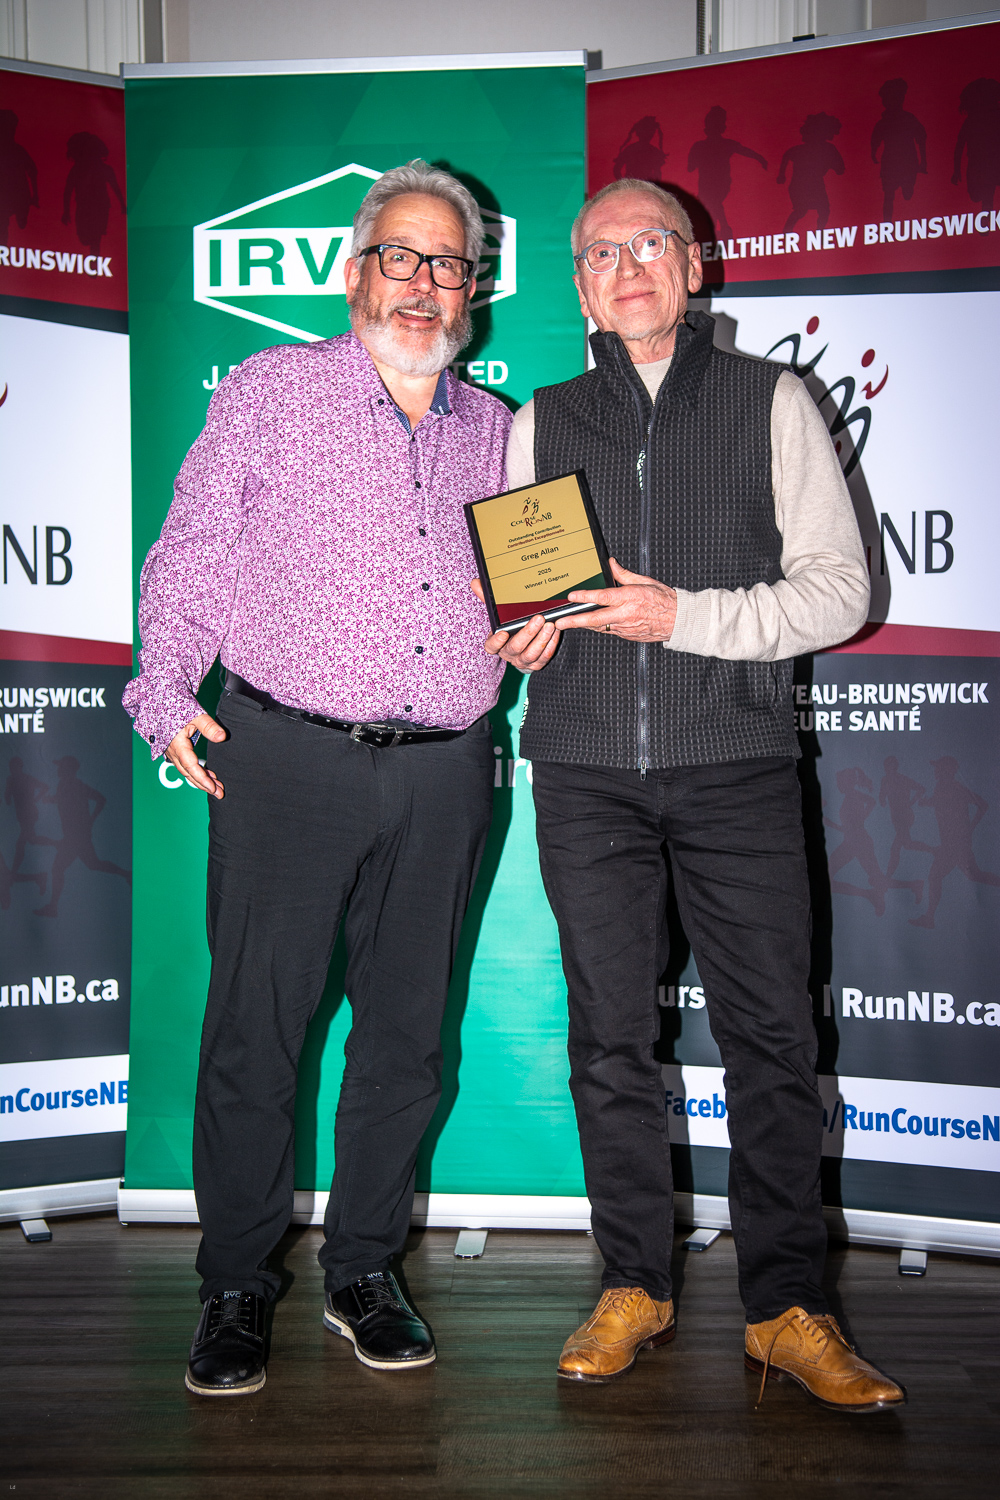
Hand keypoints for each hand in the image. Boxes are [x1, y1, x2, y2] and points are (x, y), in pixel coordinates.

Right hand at [165, 713, 226, 796]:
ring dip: (202, 780)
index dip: (202, 778)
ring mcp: (172, 752)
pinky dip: (198, 773)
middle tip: (220, 794)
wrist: (161, 701)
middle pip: (188, 773)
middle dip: (204, 785)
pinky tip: (209, 777)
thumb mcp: (196, 714)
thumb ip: (208, 726)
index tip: (213, 788)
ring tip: (218, 788)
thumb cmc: (178, 706)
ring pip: (187, 771)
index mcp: (176, 744)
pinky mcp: (175, 751)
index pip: (190, 766)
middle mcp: (172, 751)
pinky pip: (186, 766)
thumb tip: (222, 737)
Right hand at [471, 579, 559, 672]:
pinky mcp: (536, 664)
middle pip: (516, 647)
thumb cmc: (509, 629)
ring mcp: (523, 660)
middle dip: (528, 633)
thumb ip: (487, 600)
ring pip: (532, 653)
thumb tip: (476, 583)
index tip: (503, 633)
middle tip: (538, 619)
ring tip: (550, 625)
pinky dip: (551, 644)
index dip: (496, 642)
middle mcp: (509, 654)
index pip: (491, 646)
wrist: (523, 649)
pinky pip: (544, 657)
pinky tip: (556, 632)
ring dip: (542, 639)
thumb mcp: (499, 616)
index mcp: (497, 643)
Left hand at [556, 557, 676, 641]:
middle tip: (560, 622)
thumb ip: (624, 574)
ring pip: (599, 627)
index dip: (585, 597)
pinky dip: (598, 627)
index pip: (602, 597)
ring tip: (568, 623)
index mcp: (630, 598)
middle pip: (595, 619)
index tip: (572, 596)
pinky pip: (609, 631)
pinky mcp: (627, 635)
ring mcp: (626, 627)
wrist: (679, 621)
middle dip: (575, 621)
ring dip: (583, 625)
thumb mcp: (645, 581)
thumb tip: (611, 565)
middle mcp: (626, 614)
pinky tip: (590, 624)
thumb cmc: (665, 600)